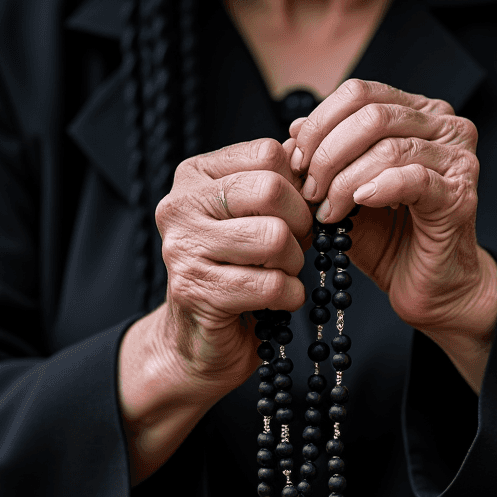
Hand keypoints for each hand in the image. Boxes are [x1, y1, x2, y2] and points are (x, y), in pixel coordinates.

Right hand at [118, 138, 309, 481]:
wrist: (200, 343)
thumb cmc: (238, 274)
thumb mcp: (254, 218)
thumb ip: (279, 184)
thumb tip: (316, 153)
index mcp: (195, 175)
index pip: (269, 153)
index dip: (299, 187)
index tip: (295, 217)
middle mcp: (180, 204)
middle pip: (272, 189)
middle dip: (300, 225)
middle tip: (293, 250)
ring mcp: (183, 248)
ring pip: (275, 238)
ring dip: (294, 264)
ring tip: (280, 276)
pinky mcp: (196, 291)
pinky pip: (271, 285)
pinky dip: (290, 297)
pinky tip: (277, 303)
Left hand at [290, 79, 496, 387]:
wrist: (431, 290)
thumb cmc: (392, 242)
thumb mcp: (347, 194)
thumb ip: (326, 159)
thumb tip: (294, 128)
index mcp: (419, 114)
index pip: (361, 92)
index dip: (320, 123)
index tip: (297, 162)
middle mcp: (446, 127)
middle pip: (372, 115)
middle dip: (328, 153)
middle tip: (309, 191)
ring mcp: (458, 159)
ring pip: (388, 146)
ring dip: (345, 180)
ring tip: (328, 211)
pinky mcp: (459, 195)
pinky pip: (413, 179)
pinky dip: (376, 189)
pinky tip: (358, 205)